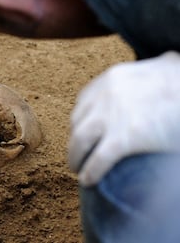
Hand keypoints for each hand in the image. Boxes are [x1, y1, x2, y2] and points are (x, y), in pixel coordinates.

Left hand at [69, 51, 179, 185]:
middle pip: (77, 122)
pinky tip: (88, 180)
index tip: (84, 132)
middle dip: (74, 140)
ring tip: (78, 170)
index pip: (84, 101)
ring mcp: (111, 116)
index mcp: (112, 78)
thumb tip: (166, 62)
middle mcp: (104, 95)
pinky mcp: (124, 138)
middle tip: (78, 154)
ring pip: (79, 141)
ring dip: (75, 158)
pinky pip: (97, 159)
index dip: (81, 120)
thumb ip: (157, 65)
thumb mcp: (167, 64)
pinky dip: (90, 172)